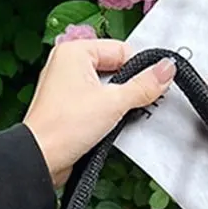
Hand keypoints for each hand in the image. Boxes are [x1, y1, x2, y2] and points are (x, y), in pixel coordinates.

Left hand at [23, 39, 176, 188]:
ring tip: (118, 118)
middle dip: (128, 88)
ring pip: (105, 88)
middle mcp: (67, 64)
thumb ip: (144, 86)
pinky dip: (106, 113)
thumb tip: (166, 69)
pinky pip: (95, 103)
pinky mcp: (67, 108)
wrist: (41, 158)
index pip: (121, 50)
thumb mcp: (114, 103)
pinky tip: (108, 126)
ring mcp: (65, 87)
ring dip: (117, 104)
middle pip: (114, 69)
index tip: (153, 86)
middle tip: (136, 105)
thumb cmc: (64, 126)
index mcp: (74, 51)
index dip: (139, 69)